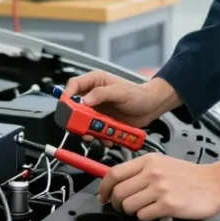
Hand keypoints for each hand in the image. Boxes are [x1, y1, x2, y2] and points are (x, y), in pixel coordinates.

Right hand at [62, 72, 181, 139]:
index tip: (67, 108)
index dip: (67, 96)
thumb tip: (85, 100)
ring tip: (98, 136)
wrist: (152, 107)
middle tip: (82, 127)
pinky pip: (94, 132)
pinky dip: (99, 137)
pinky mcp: (102, 123)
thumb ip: (102, 94)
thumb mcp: (121, 92)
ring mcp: (97, 111)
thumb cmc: (139, 94)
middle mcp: (93, 96)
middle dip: (77, 120)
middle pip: (75, 108)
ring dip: (89, 131)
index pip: (73, 85)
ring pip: (83, 122)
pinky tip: (108, 138)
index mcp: (95, 82)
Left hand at [97, 153, 219, 220]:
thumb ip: (142, 170)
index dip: (104, 187)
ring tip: (140, 209)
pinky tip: (154, 213)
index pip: (114, 173)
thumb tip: (119, 181)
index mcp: (148, 160)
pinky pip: (143, 215)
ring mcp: (159, 189)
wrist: (215, 183)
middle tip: (120, 207)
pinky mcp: (167, 205)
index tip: (103, 195)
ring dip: (130, 211)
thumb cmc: (190, 175)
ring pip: (128, 205)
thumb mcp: (163, 163)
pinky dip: (145, 217)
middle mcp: (151, 173)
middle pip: (118, 191)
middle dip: (116, 203)